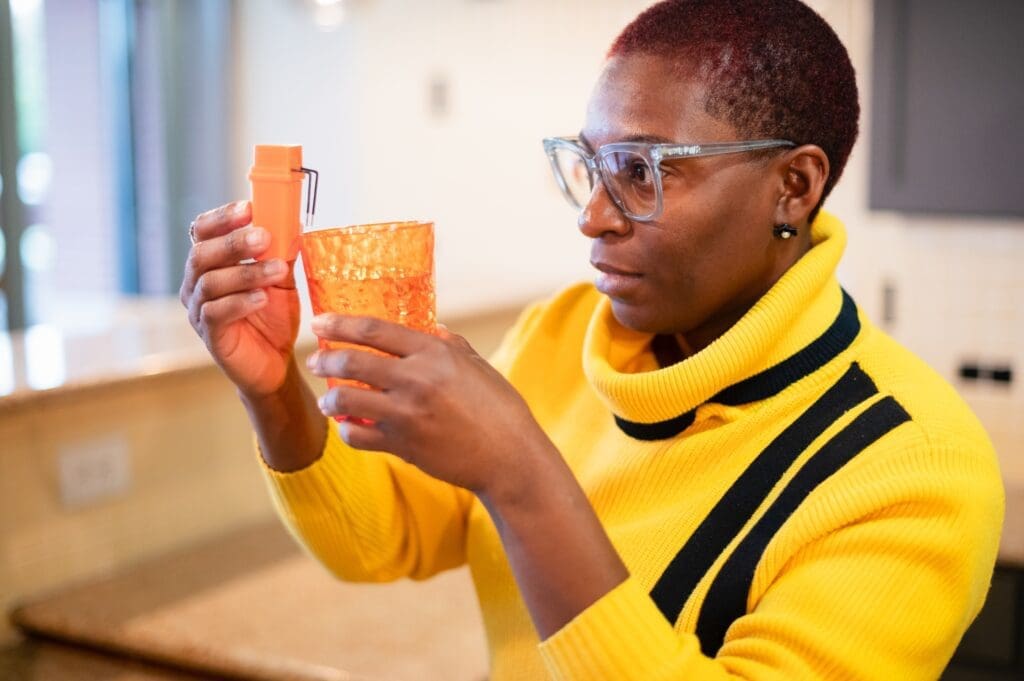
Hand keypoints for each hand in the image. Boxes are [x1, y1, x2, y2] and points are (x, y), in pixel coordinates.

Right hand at [180, 201, 298, 396]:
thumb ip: (280, 252)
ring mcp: (199, 310)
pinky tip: (261, 299)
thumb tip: (292, 220)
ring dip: (245, 273)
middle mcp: (196, 283)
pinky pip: (215, 313)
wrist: (276, 362)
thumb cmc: (274, 317)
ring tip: (276, 271)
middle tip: (263, 237)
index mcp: (211, 263)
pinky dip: (239, 302)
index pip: (202, 231)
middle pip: (202, 254)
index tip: (248, 208)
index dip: (221, 217)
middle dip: (233, 243)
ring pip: (210, 283)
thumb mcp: (281, 279)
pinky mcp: (210, 335)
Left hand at [306, 315, 552, 493]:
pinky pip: (357, 436)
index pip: (375, 329)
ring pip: (345, 399)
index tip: (320, 322)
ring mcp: (406, 413)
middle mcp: (417, 379)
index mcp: (435, 353)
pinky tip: (349, 427)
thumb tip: (429, 329)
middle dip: (325, 358)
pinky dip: (347, 431)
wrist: (510, 457)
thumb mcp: (478, 365)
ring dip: (329, 398)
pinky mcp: (402, 445)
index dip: (340, 323)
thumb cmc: (500, 409)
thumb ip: (449, 345)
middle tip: (315, 360)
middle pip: (352, 360)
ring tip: (327, 399)